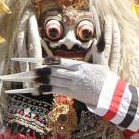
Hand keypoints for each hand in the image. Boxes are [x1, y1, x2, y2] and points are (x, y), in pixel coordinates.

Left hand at [0, 57, 117, 106]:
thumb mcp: (102, 65)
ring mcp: (74, 84)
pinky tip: (37, 89)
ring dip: (38, 80)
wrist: (114, 95)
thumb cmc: (108, 81)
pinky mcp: (74, 94)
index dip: (48, 61)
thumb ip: (96, 55)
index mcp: (80, 66)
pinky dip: (46, 90)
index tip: (37, 60)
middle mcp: (75, 74)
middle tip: (24, 69)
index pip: (60, 62)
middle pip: (53, 71)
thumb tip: (96, 43)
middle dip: (38, 70)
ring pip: (52, 80)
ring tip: (26, 79)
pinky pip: (57, 91)